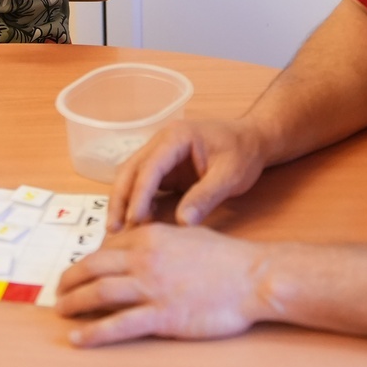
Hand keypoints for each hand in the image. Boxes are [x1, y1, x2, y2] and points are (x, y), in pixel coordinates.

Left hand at [57, 224, 269, 346]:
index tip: (80, 272)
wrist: (254, 277)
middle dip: (70, 280)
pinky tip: (78, 338)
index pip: (107, 247)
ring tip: (61, 310)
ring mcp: (152, 288)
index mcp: (151, 236)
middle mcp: (144, 259)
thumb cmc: (226, 257)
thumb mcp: (188, 235)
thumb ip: (160, 239)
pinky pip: (118, 325)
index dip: (89, 261)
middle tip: (59, 290)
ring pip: (99, 293)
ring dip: (74, 303)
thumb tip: (138, 245)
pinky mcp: (162, 316)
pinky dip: (93, 333)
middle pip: (93, 268)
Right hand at [108, 119, 267, 231]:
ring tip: (117, 229)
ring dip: (123, 201)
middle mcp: (161, 142)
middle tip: (114, 229)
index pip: (150, 166)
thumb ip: (206, 196)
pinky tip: (135, 222)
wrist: (253, 140)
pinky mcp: (164, 168)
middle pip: (130, 169)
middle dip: (120, 199)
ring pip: (131, 176)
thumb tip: (182, 222)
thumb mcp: (230, 175)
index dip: (139, 194)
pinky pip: (143, 184)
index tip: (134, 220)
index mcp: (176, 137)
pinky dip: (135, 202)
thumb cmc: (243, 152)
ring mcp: (161, 154)